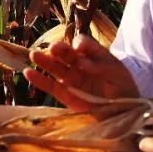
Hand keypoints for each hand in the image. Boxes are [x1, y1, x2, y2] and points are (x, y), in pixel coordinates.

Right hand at [23, 34, 139, 110]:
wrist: (124, 107)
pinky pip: (50, 86)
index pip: (82, 44)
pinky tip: (28, 73)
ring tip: (34, 55)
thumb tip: (82, 63)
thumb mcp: (116, 70)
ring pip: (55, 67)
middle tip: (54, 49)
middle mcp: (78, 63)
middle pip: (66, 53)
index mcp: (91, 54)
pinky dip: (39, 80)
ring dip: (44, 61)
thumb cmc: (121, 85)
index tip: (79, 49)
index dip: (80, 44)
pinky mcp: (65, 94)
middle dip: (59, 50)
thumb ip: (100, 64)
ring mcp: (71, 78)